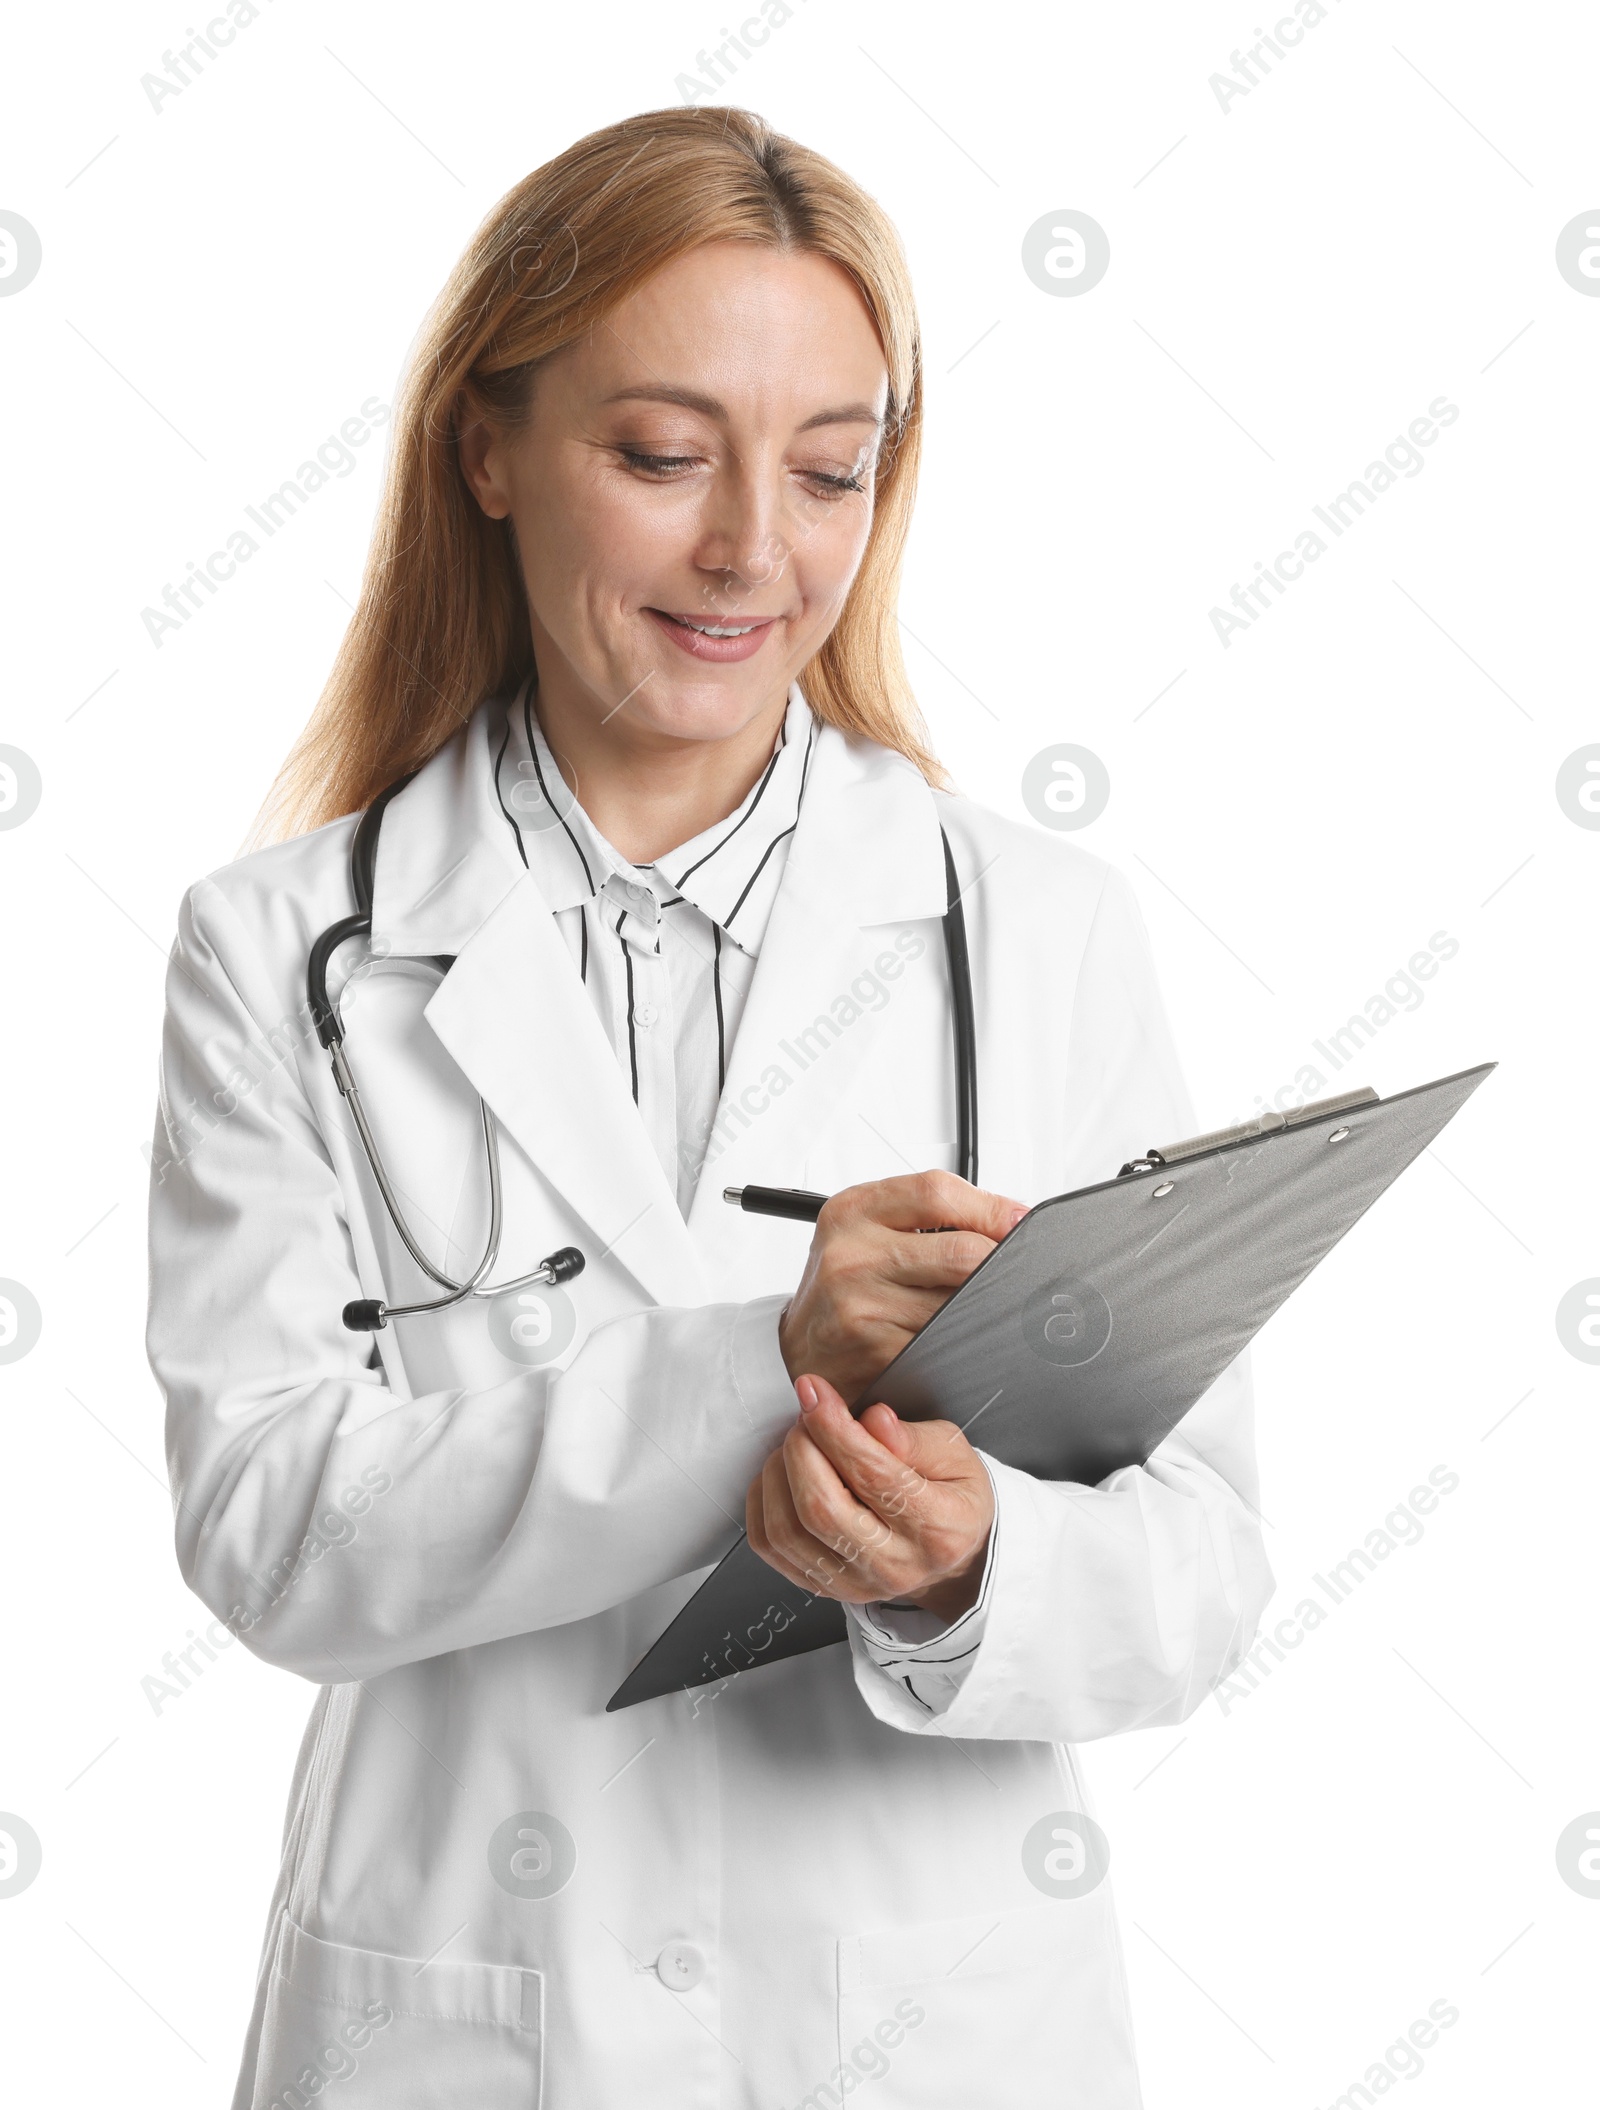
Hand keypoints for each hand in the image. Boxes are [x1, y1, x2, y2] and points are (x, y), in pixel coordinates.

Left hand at [745, 1372, 995, 1621]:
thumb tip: (875, 1421)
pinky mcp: (822, 1587)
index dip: (834, 1427)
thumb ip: (915, 1438)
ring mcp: (855, 1584)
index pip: (874, 1476)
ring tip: (797, 1443)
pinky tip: (782, 1474)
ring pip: (787, 1531)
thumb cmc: (951, 1497)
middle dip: (801, 1449)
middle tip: (807, 1416)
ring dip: (778, 1473)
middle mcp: (895, 1566)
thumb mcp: (956, 1455)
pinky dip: (763, 1500)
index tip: (814, 1391)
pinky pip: (770, 1545)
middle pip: (822, 1509)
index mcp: (938, 1529)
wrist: (952, 1558)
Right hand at [778, 1171, 1028, 1401]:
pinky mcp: (877, 1350)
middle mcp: (852, 1254)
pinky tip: (954, 1333)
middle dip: (998, 1263)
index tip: (1017, 1223)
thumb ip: (926, 1215)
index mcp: (853, 1211)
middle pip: (960, 1251)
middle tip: (1013, 1269)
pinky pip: (946, 1341)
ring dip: (983, 1305)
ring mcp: (862, 1305)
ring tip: (973, 1303)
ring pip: (961, 1303)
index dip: (991, 1208)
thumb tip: (1008, 1219)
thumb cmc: (844, 1281)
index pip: (937, 1193)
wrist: (799, 1346)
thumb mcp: (868, 1229)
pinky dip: (963, 1337)